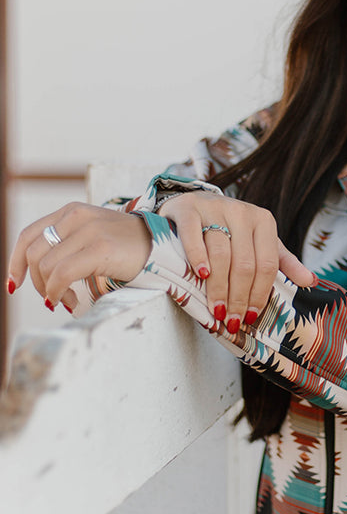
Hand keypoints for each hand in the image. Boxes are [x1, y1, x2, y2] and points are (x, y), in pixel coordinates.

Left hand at [8, 203, 151, 312]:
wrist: (164, 247)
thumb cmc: (128, 250)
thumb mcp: (93, 238)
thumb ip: (67, 245)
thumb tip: (39, 275)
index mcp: (71, 211)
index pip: (28, 235)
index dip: (15, 262)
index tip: (15, 285)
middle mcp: (76, 215)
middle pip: (33, 253)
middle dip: (36, 283)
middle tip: (52, 299)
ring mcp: (89, 230)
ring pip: (45, 266)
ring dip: (50, 291)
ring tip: (68, 301)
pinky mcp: (100, 247)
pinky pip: (62, 274)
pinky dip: (58, 292)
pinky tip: (71, 302)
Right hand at [157, 193, 315, 331]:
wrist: (196, 203)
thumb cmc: (231, 229)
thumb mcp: (260, 242)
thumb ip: (283, 262)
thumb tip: (311, 281)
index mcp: (264, 221)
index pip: (267, 265)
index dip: (259, 294)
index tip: (251, 317)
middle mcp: (241, 212)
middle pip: (244, 264)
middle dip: (238, 297)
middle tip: (232, 319)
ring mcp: (214, 208)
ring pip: (220, 254)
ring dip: (218, 287)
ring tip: (216, 309)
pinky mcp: (189, 209)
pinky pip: (193, 235)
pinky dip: (197, 257)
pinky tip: (200, 275)